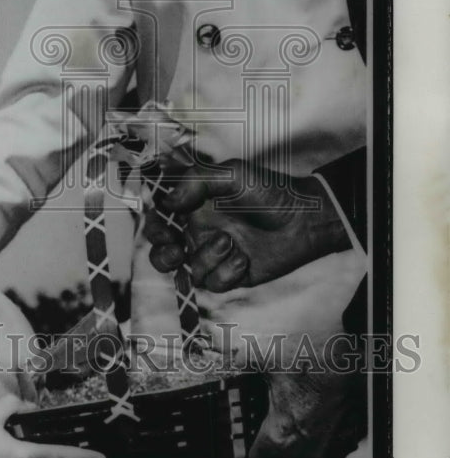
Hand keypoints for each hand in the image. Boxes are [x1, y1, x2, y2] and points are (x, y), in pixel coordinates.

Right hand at [145, 159, 350, 289]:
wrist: (305, 220)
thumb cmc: (269, 191)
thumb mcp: (232, 175)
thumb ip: (197, 181)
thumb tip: (167, 201)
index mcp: (194, 206)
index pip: (160, 218)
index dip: (153, 226)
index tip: (164, 227)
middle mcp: (199, 231)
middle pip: (162, 251)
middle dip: (163, 255)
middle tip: (176, 250)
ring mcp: (214, 254)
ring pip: (189, 270)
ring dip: (205, 258)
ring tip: (229, 243)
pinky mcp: (230, 275)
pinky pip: (213, 283)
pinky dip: (227, 273)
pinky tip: (244, 259)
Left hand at [245, 338, 366, 457]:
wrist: (355, 357)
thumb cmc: (314, 360)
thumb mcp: (267, 356)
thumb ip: (245, 361)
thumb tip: (234, 356)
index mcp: (280, 437)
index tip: (243, 456)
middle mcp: (306, 454)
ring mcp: (332, 451)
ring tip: (291, 451)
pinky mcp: (351, 441)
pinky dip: (323, 456)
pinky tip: (315, 434)